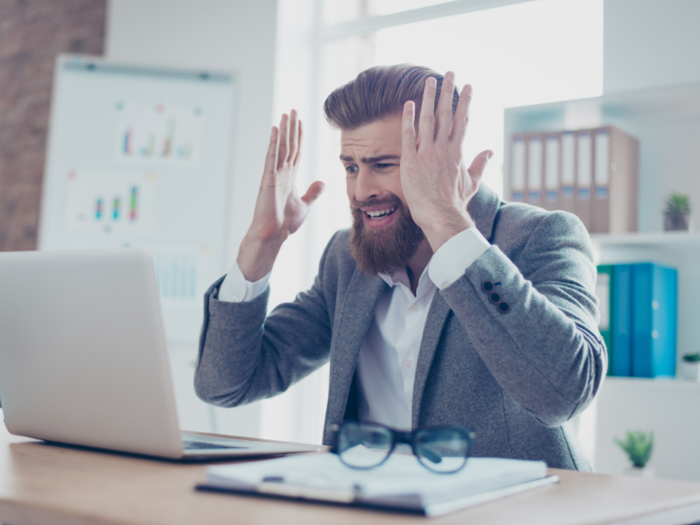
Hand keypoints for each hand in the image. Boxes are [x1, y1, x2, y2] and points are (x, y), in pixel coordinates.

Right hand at [238, 110, 324, 280]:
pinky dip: (274, 142)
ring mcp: (274, 175)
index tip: (301, 122)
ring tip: (286, 113)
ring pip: (281, 147)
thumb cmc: (284, 223)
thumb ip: (313, 193)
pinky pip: (272, 157)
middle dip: (292, 128)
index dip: (299, 137)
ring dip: (284, 130)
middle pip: (288, 145)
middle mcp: (281, 173)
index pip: (296, 152)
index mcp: (289, 178)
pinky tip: (276, 129)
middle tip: (293, 110)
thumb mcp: (305, 205)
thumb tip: (322, 182)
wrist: (272, 235)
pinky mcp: (268, 179)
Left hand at [400, 72, 491, 251]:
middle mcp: (443, 148)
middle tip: (450, 72)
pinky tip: (409, 103)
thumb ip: (480, 164)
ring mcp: (427, 153)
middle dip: (448, 92)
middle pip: (446, 113)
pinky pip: (409, 135)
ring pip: (428, 119)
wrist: (441, 215)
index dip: (465, 102)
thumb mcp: (472, 182)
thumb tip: (491, 151)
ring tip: (430, 80)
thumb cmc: (455, 202)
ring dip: (429, 98)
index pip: (462, 120)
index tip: (468, 85)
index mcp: (457, 151)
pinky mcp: (411, 161)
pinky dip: (409, 118)